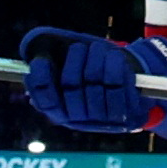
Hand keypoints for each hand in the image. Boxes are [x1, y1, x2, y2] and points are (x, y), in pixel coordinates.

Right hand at [22, 29, 160, 132]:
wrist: (130, 87)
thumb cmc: (93, 72)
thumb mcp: (72, 67)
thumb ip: (50, 59)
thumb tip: (36, 57)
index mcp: (61, 112)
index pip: (45, 101)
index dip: (40, 80)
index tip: (42, 60)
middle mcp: (80, 120)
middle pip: (70, 84)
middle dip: (74, 58)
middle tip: (78, 47)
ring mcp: (103, 120)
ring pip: (94, 80)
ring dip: (96, 56)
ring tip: (99, 48)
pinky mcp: (126, 114)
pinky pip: (117, 84)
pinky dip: (114, 64)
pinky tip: (114, 56)